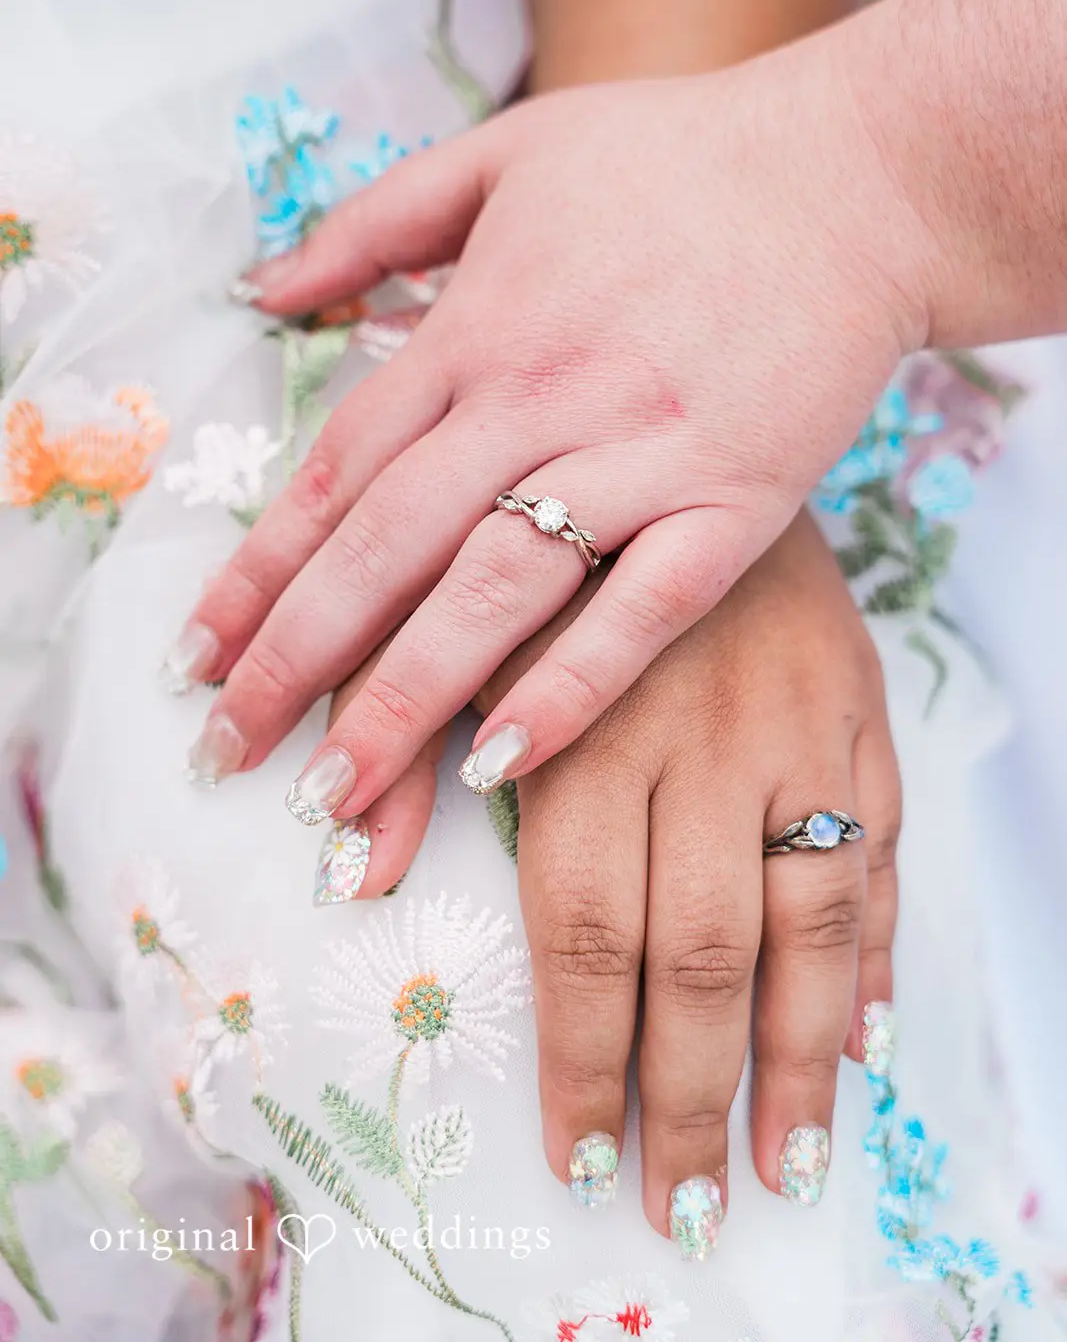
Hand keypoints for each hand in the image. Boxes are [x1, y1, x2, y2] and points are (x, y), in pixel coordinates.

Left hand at [177, 44, 931, 810]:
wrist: (861, 173)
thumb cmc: (680, 158)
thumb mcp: (506, 152)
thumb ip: (375, 221)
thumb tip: (264, 287)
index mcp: (476, 329)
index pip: (337, 473)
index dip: (258, 572)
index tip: (195, 656)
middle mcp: (537, 400)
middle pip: (388, 547)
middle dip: (294, 659)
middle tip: (225, 753)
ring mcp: (638, 453)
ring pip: (494, 591)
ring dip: (403, 698)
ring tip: (330, 795)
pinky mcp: (733, 499)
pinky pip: (642, 609)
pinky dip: (573, 685)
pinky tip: (503, 764)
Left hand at [328, 513, 900, 1240]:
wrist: (701, 422)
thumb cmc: (564, 543)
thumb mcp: (469, 621)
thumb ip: (403, 740)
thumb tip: (344, 869)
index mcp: (594, 721)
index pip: (584, 928)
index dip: (580, 1055)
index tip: (573, 1152)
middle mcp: (706, 737)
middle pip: (699, 951)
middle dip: (686, 1094)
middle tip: (678, 1203)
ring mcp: (801, 730)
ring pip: (811, 926)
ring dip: (796, 1063)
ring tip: (782, 1170)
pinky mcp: (866, 717)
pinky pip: (886, 856)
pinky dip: (879, 958)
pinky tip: (865, 1047)